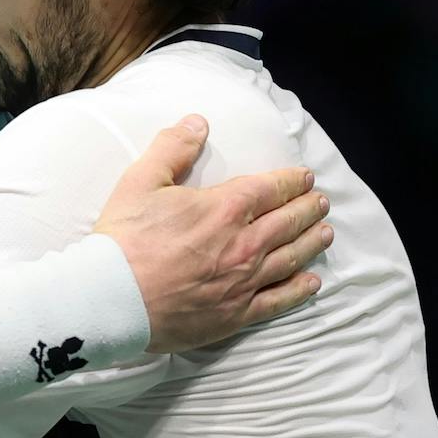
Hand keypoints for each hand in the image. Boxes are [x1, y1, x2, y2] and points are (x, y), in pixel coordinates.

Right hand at [92, 116, 329, 353]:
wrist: (111, 299)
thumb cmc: (123, 240)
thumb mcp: (141, 181)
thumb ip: (173, 148)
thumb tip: (198, 123)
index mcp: (225, 208)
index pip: (271, 188)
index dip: (291, 180)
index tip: (305, 177)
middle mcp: (243, 244)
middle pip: (288, 222)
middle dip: (308, 209)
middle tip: (321, 202)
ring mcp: (242, 282)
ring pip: (290, 258)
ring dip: (311, 243)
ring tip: (326, 233)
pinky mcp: (235, 314)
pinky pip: (278, 300)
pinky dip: (298, 290)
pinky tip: (311, 283)